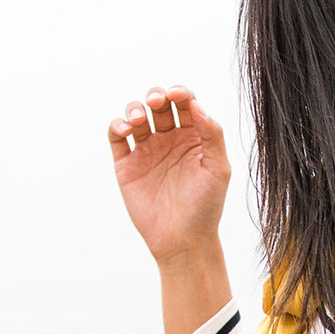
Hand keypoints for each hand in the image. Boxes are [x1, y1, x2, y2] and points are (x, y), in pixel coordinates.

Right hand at [106, 85, 230, 265]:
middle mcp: (169, 140)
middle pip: (158, 104)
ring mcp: (147, 151)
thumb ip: (212, 133)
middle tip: (156, 102)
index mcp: (193, 137)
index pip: (184, 103)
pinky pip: (116, 137)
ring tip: (137, 119)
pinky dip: (116, 125)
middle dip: (156, 96)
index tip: (176, 96)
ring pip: (136, 115)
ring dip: (134, 108)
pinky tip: (125, 129)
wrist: (183, 241)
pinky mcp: (127, 165)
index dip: (179, 92)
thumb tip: (195, 104)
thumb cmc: (206, 207)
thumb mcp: (218, 168)